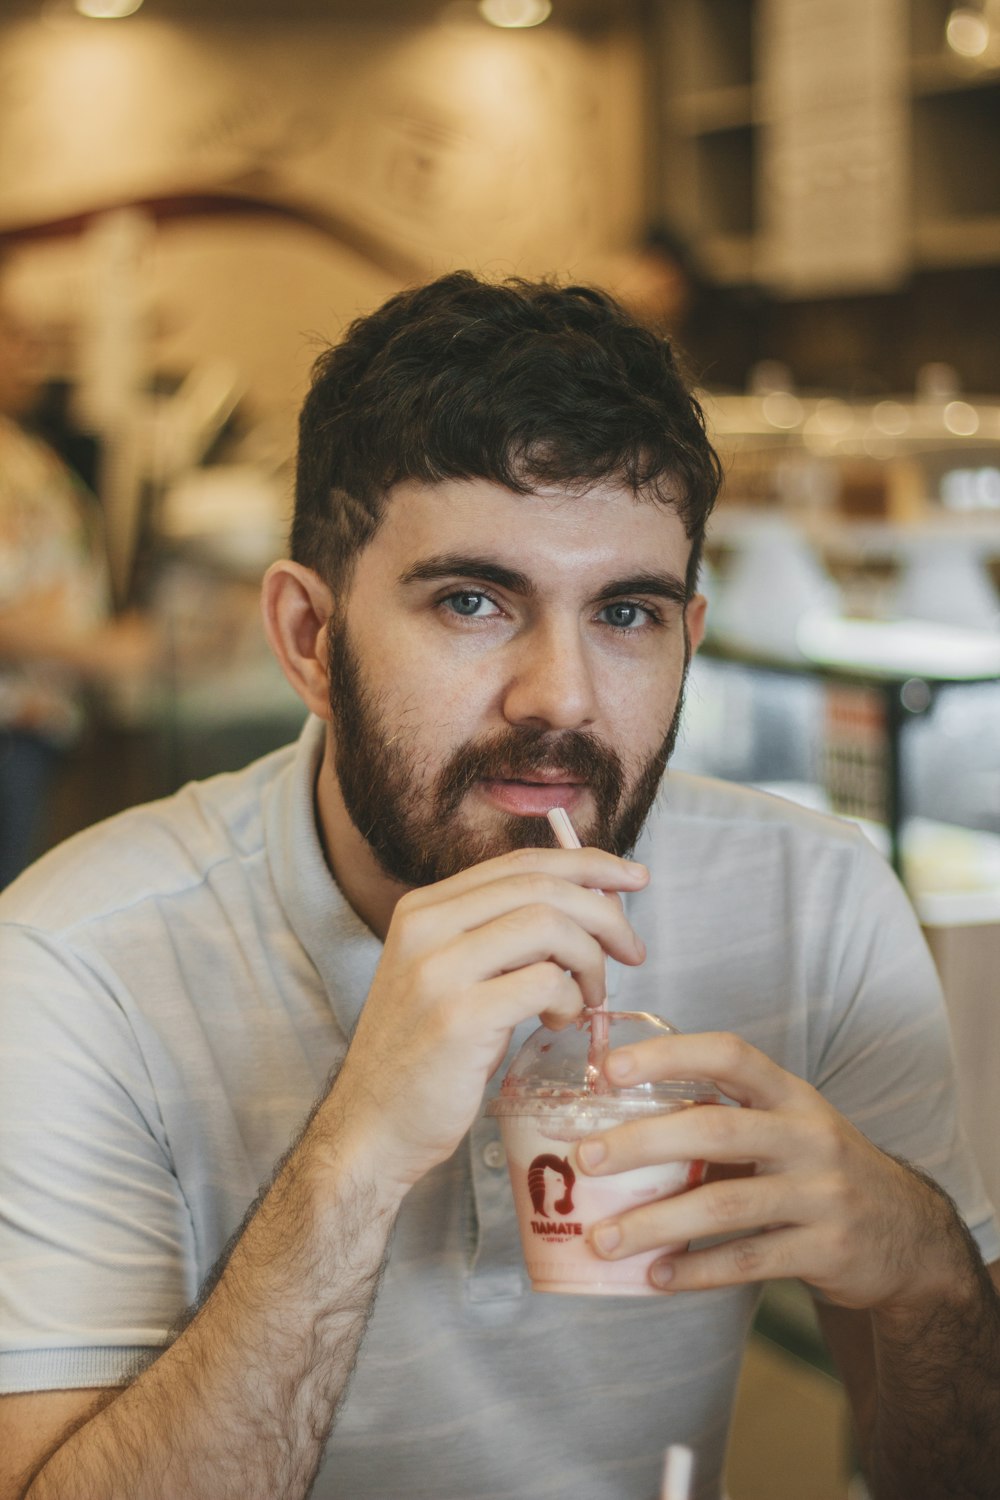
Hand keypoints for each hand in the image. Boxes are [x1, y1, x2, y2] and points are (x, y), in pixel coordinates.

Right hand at [326, 846, 648, 1195]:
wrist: (373, 1125)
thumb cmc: (427, 1053)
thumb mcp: (451, 974)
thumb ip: (502, 936)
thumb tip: (589, 906)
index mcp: (425, 908)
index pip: (521, 861)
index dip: (587, 863)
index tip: (632, 879)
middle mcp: (426, 926)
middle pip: (541, 885)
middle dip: (604, 913)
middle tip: (632, 950)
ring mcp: (439, 970)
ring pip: (548, 925)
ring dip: (591, 960)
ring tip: (592, 997)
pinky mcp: (459, 1018)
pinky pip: (545, 983)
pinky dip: (570, 1002)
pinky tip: (560, 1024)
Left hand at [576, 1031, 961, 1311]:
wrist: (908, 1235)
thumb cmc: (818, 1169)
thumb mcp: (786, 1126)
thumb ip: (722, 1117)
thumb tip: (617, 1120)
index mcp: (790, 1094)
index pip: (730, 1055)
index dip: (670, 1055)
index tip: (611, 1068)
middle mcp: (809, 1136)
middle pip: (715, 1128)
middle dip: (643, 1142)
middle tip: (586, 1160)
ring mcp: (822, 1194)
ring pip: (725, 1204)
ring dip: (656, 1222)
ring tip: (604, 1239)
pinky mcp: (827, 1250)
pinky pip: (750, 1260)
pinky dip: (697, 1270)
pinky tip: (656, 1276)